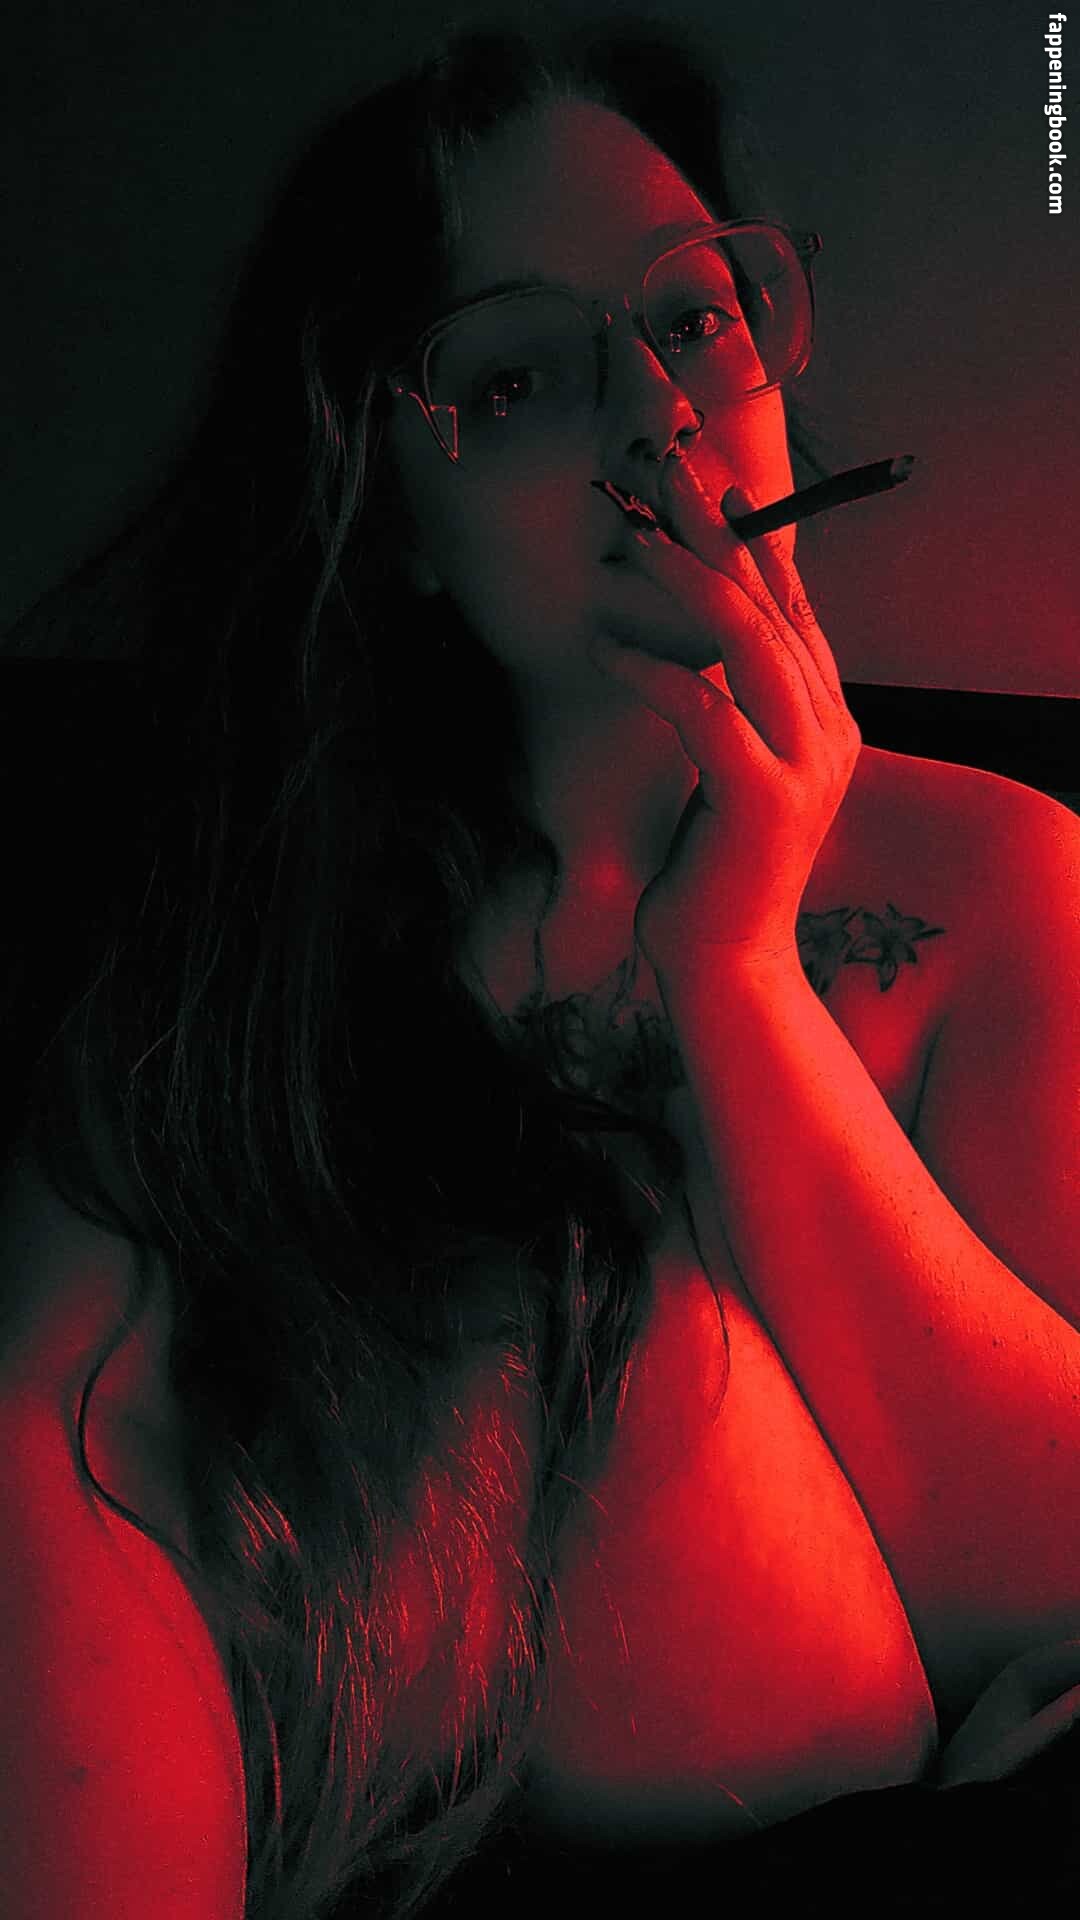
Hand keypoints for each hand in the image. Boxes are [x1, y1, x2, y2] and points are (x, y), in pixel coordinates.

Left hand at [590, 463, 861, 979]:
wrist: (729, 960)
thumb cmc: (715, 864)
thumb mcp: (736, 771)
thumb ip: (739, 708)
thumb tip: (701, 641)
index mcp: (828, 719)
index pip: (796, 609)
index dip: (755, 542)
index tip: (711, 483)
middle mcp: (830, 732)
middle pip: (774, 605)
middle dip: (716, 532)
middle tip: (666, 471)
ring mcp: (804, 766)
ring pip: (750, 643)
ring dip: (686, 580)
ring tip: (631, 535)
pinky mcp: (761, 800)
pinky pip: (702, 710)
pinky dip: (650, 671)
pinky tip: (603, 646)